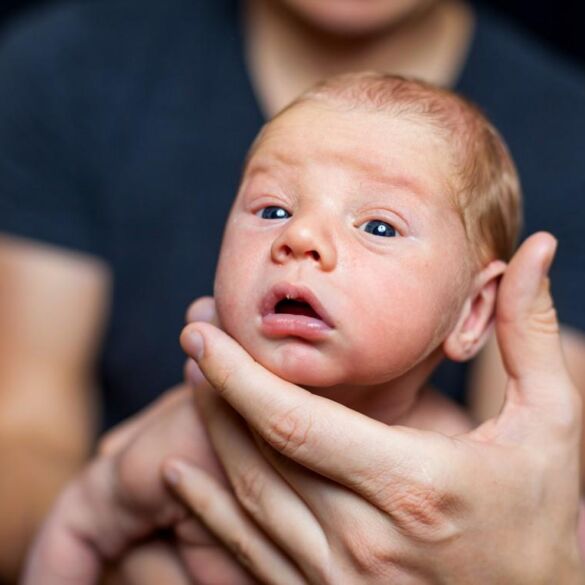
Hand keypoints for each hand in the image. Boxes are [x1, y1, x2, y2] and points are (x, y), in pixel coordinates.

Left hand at [168, 232, 584, 583]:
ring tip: (192, 379)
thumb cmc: (544, 519)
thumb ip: (528, 335)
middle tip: (194, 334)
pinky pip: (246, 554)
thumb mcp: (551, 425)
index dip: (238, 374)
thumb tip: (538, 251)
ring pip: (245, 500)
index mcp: (415, 487)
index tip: (203, 331)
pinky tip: (182, 474)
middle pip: (258, 455)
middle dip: (215, 388)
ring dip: (208, 435)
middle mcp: (365, 543)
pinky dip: (207, 509)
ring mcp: (338, 583)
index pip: (297, 423)